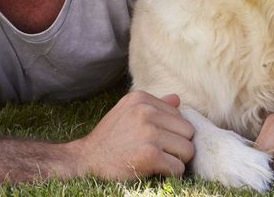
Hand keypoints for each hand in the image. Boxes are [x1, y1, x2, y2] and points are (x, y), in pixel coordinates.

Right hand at [74, 91, 193, 179]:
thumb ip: (153, 106)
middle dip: (179, 145)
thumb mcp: (127, 113)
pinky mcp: (150, 155)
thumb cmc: (109, 138)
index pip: (180, 115)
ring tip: (160, 161)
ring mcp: (149, 133)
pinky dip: (171, 174)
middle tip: (162, 152)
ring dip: (177, 160)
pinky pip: (178, 168)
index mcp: (142, 98)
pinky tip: (157, 171)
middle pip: (188, 131)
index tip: (158, 140)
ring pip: (188, 149)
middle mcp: (146, 111)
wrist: (85, 160)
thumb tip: (177, 99)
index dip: (173, 131)